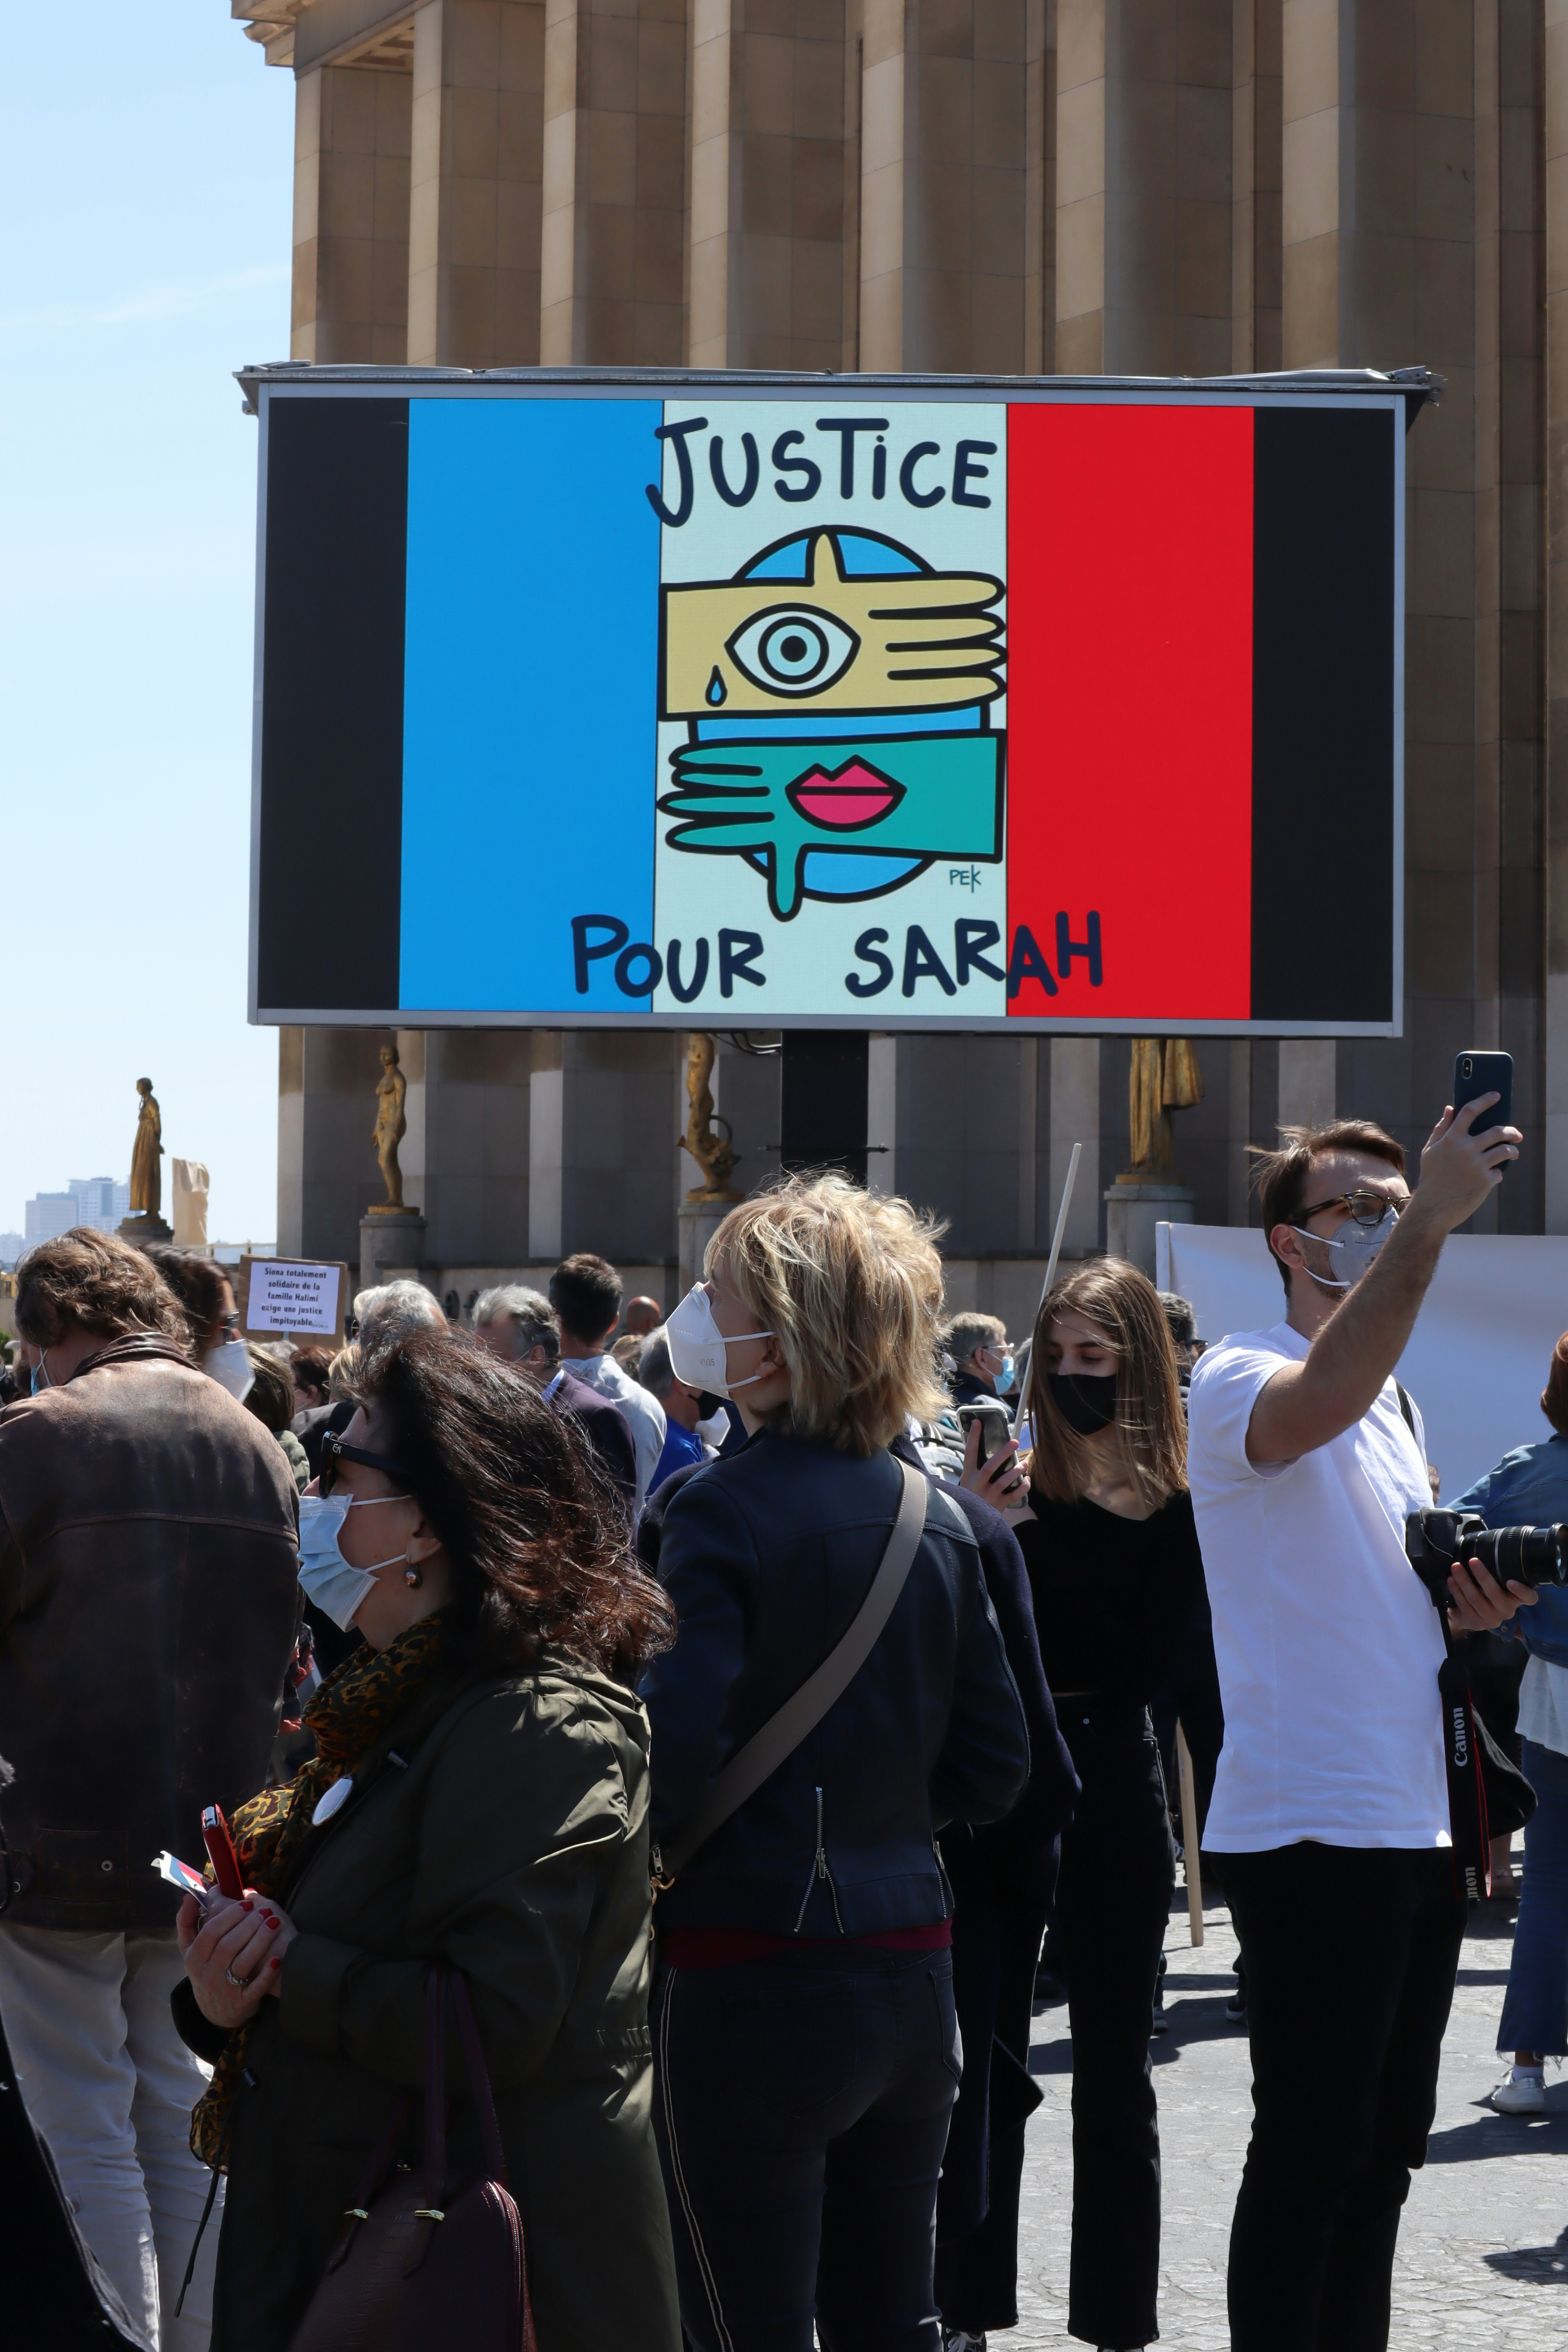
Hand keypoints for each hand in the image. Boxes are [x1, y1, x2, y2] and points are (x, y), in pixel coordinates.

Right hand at [179, 1889, 298, 2027]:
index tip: (246, 1903)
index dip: (229, 1916)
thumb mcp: (190, 1951)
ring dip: (260, 1941)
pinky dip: (267, 1973)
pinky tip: (278, 1958)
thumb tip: (188, 1896)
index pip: (210, 1933)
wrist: (216, 2012)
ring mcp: (225, 1990)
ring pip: (243, 1963)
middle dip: (248, 1924)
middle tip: (265, 1910)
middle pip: (228, 1945)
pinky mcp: (242, 2003)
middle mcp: (208, 1975)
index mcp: (194, 1959)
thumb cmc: (206, 1971)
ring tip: (274, 1922)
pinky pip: (256, 1987)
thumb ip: (187, 1923)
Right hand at [959, 1419, 1034, 1524]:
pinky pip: (1014, 1495)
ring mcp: (988, 1496)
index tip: (978, 1422)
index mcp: (969, 1476)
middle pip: (991, 1466)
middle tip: (1014, 1442)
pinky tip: (1027, 1480)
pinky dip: (1023, 1487)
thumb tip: (989, 1451)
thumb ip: (976, 1469)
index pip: (970, 1453)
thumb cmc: (970, 1498)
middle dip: (1003, 1453)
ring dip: (1016, 1471)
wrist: (970, 1523)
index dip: (974, 1437)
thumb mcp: (967, 1482)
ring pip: (1004, 1481)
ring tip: (1025, 1464)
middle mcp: (977, 1485)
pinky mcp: (998, 1505)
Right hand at [1411, 1096, 1520, 1235]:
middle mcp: (1465, 1149)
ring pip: (1505, 1150)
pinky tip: (1491, 1177)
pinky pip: (1499, 1171)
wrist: (1434, 1208)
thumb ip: (1441, 1129)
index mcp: (1451, 1139)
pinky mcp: (1485, 1181)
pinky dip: (1497, 1173)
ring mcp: (1477, 1165)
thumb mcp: (1431, 1151)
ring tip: (1512, 1152)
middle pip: (1496, 1131)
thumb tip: (1450, 1108)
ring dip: (1512, 1150)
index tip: (1495, 1096)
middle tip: (1514, 1133)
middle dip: (1510, 1131)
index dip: (1484, 1101)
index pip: (1469, 1111)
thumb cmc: (1432, 1177)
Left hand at [1445, 1554, 1538, 1636]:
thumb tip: (1487, 1548)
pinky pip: (1464, 1605)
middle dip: (1482, 1576)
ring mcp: (1491, 1619)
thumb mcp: (1498, 1583)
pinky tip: (1451, 1581)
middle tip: (1472, 1560)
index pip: (1529, 1598)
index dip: (1522, 1592)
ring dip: (1464, 1581)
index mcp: (1517, 1599)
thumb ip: (1499, 1572)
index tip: (1511, 1581)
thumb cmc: (1488, 1592)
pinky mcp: (1476, 1624)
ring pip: (1476, 1599)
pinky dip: (1456, 1591)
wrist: (1474, 1614)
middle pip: (1495, 1594)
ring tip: (1456, 1567)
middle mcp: (1507, 1611)